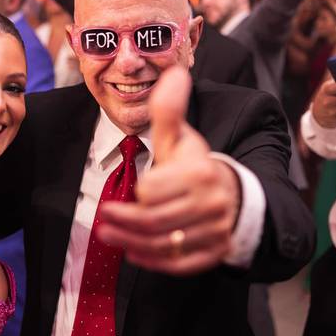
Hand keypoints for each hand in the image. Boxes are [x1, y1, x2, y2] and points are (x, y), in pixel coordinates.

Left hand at [97, 67, 239, 275]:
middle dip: (124, 221)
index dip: (138, 191)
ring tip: (107, 235)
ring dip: (130, 242)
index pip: (153, 190)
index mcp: (200, 173)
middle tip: (101, 219)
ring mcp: (214, 231)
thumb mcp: (181, 138)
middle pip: (155, 219)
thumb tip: (173, 72)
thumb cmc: (196, 165)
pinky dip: (153, 260)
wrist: (234, 196)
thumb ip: (169, 110)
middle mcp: (211, 204)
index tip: (127, 190)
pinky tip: (133, 253)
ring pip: (164, 243)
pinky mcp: (213, 253)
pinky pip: (179, 263)